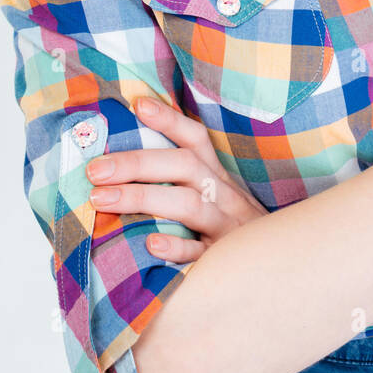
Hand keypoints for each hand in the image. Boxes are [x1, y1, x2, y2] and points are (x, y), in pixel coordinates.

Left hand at [86, 96, 267, 263]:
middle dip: (137, 163)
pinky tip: (150, 242)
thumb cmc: (230, 231)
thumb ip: (182, 182)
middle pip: (185, 166)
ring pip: (188, 204)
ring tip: (101, 199)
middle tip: (95, 169)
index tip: (137, 104)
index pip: (195, 139)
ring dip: (142, 198)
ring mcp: (226, 227)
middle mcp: (224, 195)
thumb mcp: (216, 199)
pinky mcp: (223, 260)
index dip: (169, 120)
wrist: (277, 268)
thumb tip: (125, 166)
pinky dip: (176, 246)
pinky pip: (200, 252)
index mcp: (217, 177)